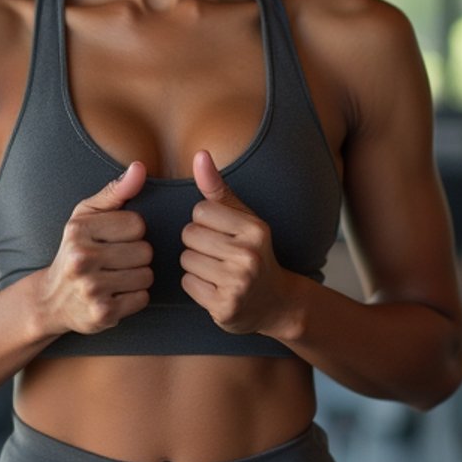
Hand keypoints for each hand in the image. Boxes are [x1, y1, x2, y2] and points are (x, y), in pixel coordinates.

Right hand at [36, 161, 152, 335]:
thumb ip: (115, 191)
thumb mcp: (86, 216)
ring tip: (115, 277)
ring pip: (147, 276)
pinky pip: (142, 299)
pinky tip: (115, 295)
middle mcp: (82, 259)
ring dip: (137, 278)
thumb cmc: (75, 250)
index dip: (131, 232)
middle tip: (115, 262)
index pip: (137, 224)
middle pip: (145, 251)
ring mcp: (91, 288)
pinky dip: (134, 298)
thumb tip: (139, 168)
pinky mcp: (102, 314)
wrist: (51, 299)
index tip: (113, 240)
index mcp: (79, 230)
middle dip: (136, 256)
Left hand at [179, 150, 294, 336]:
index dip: (204, 222)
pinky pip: (187, 284)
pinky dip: (195, 285)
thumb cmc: (252, 252)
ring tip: (216, 270)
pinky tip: (214, 287)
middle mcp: (249, 255)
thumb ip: (218, 188)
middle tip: (218, 254)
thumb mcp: (242, 218)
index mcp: (255, 229)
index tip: (221, 233)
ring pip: (186, 260)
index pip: (200, 211)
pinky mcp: (225, 306)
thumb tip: (200, 155)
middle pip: (190, 235)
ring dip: (195, 265)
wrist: (275, 302)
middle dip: (197, 244)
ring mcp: (238, 283)